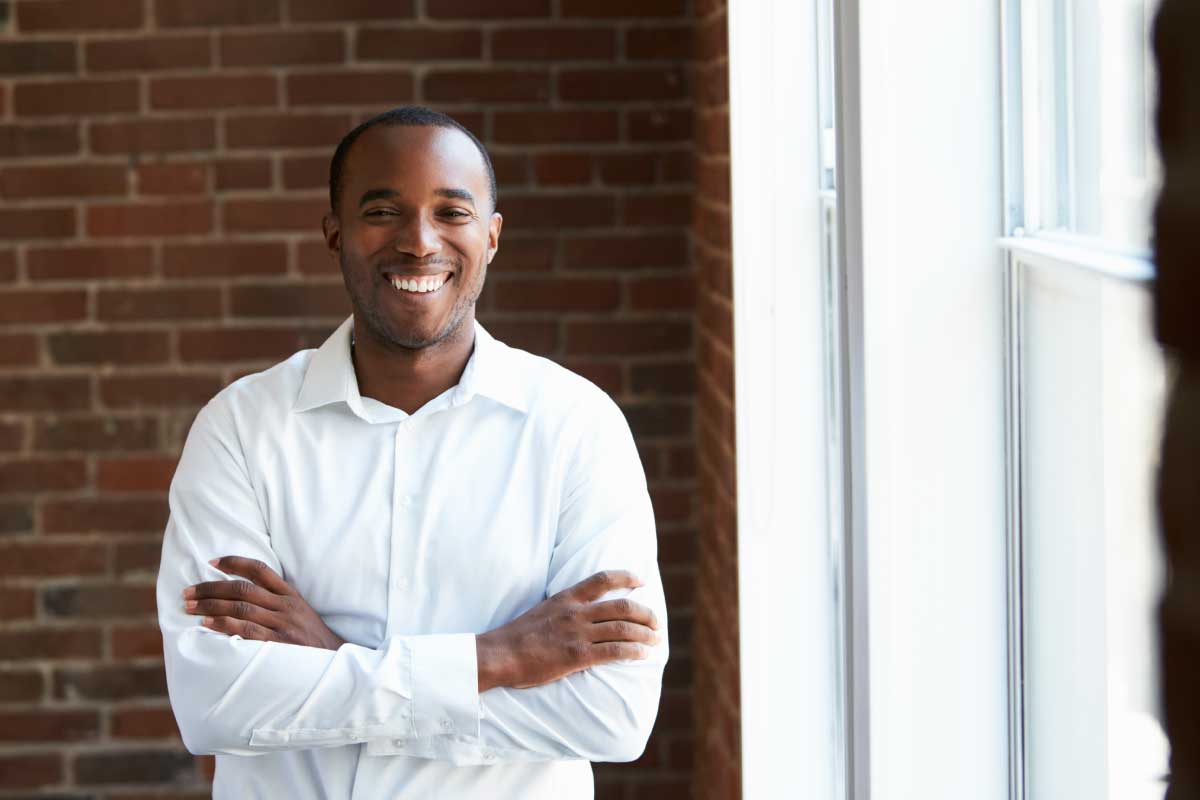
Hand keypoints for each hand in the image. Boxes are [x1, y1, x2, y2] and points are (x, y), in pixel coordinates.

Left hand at [182, 556, 344, 650]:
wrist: (335, 660)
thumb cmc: (311, 637)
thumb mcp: (300, 611)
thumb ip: (276, 600)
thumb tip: (242, 592)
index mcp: (290, 594)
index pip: (260, 570)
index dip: (234, 563)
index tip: (211, 562)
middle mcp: (285, 606)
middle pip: (242, 589)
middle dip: (211, 588)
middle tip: (187, 592)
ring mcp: (282, 625)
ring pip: (240, 608)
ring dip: (210, 606)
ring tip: (189, 607)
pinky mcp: (278, 644)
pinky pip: (247, 631)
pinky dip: (224, 626)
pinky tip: (206, 624)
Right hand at [475, 570, 660, 692]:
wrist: (499, 655)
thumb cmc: (517, 637)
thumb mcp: (542, 611)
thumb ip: (564, 610)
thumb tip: (583, 614)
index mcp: (566, 598)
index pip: (602, 579)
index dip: (626, 577)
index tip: (641, 581)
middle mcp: (575, 612)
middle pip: (622, 606)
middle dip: (645, 613)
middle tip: (656, 621)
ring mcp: (577, 634)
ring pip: (622, 629)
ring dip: (645, 634)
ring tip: (655, 639)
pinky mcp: (577, 656)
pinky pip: (613, 651)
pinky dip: (633, 651)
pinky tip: (642, 655)